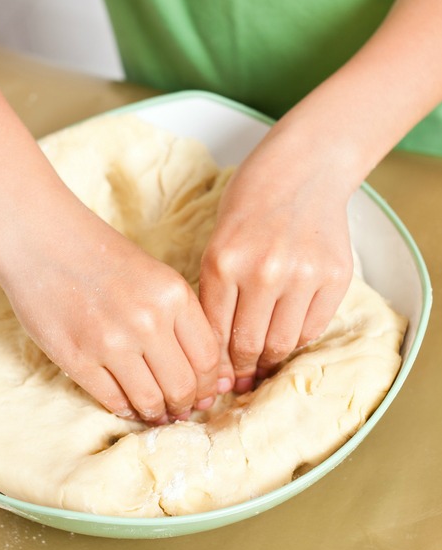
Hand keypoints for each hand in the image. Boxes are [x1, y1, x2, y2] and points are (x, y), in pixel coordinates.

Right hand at [0, 182, 219, 422]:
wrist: (40, 239)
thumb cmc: (100, 255)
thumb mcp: (156, 276)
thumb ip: (180, 319)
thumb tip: (202, 375)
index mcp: (173, 294)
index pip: (208, 358)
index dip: (210, 385)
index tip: (205, 393)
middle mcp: (147, 320)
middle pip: (183, 385)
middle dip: (186, 404)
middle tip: (182, 408)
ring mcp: (111, 341)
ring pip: (150, 401)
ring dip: (157, 413)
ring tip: (157, 412)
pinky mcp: (77, 358)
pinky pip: (112, 400)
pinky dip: (125, 409)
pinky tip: (128, 405)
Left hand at [199, 126, 353, 391]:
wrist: (303, 168)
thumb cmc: (250, 203)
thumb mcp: (218, 243)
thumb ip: (217, 294)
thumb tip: (219, 356)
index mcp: (224, 262)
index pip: (214, 334)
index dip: (214, 365)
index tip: (214, 379)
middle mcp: (263, 271)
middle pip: (249, 345)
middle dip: (240, 370)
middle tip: (238, 381)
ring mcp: (302, 274)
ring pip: (282, 344)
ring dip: (270, 361)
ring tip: (262, 365)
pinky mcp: (334, 276)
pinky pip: (312, 328)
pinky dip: (298, 339)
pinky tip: (287, 337)